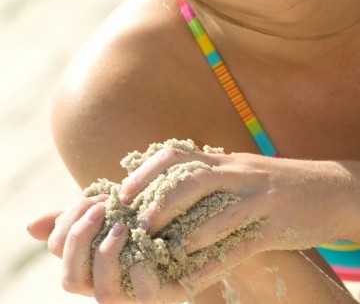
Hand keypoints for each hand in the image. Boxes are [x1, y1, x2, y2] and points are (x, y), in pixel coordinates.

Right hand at [28, 196, 185, 302]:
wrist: (195, 228)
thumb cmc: (148, 219)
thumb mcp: (117, 210)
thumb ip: (81, 215)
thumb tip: (31, 226)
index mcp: (89, 262)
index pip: (57, 250)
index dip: (69, 222)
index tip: (98, 198)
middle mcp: (103, 284)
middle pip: (70, 279)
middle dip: (81, 239)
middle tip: (104, 208)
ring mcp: (130, 296)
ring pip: (103, 295)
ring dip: (108, 256)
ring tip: (124, 225)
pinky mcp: (160, 296)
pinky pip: (144, 295)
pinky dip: (143, 268)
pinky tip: (150, 243)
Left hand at [118, 146, 359, 290]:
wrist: (337, 190)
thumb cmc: (284, 186)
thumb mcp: (247, 175)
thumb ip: (215, 180)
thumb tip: (171, 193)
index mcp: (229, 162)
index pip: (178, 155)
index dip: (146, 172)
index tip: (121, 194)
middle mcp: (240, 175)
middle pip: (192, 178)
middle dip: (158, 201)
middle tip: (136, 225)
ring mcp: (259, 199)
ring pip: (215, 211)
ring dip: (182, 233)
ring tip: (158, 251)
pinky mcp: (276, 225)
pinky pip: (239, 246)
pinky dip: (211, 264)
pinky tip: (190, 281)